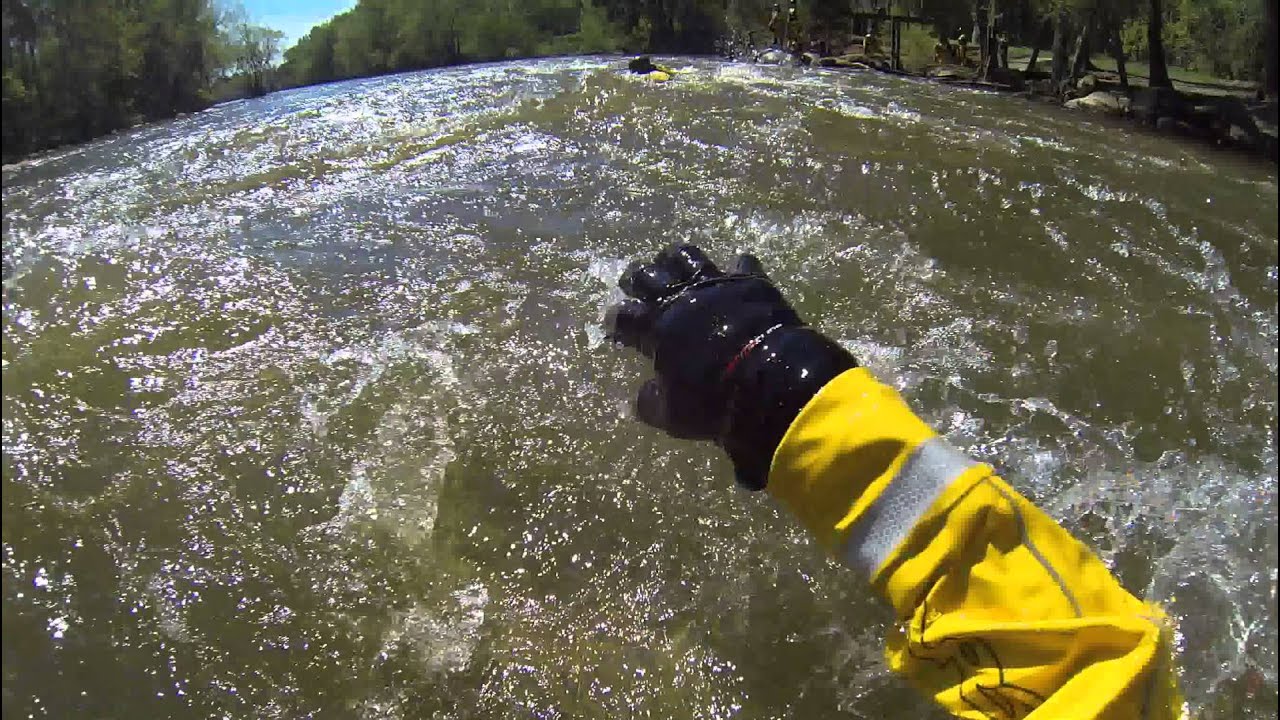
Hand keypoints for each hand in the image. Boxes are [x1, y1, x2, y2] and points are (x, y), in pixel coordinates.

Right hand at [606, 245, 856, 489]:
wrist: (770, 379)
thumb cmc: (714, 401)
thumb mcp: (672, 415)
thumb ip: (651, 402)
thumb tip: (644, 396)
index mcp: (656, 326)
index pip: (624, 316)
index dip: (617, 320)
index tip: (616, 325)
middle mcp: (680, 298)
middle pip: (647, 276)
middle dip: (636, 278)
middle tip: (634, 282)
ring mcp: (715, 284)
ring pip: (686, 256)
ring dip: (675, 258)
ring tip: (671, 261)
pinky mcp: (749, 281)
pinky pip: (740, 263)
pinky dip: (736, 267)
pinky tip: (736, 268)